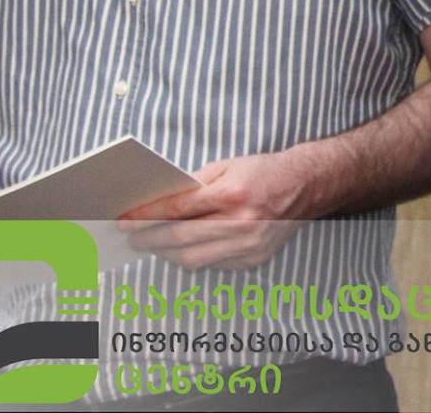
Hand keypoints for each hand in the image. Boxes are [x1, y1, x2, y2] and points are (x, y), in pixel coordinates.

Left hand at [118, 153, 315, 269]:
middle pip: (180, 236)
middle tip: (131, 237)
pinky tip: (183, 249)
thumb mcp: (228, 166)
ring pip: (193, 258)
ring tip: (153, 244)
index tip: (126, 219)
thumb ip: (194, 184)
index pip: (178, 208)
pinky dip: (193, 258)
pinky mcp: (253, 259)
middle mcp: (242, 221)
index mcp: (234, 192)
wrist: (304, 186)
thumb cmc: (262, 172)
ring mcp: (249, 244)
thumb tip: (158, 202)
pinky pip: (213, 264)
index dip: (147, 215)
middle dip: (149, 237)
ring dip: (167, 253)